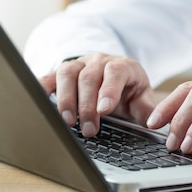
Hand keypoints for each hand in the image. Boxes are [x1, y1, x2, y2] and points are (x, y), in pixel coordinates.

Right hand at [38, 53, 155, 136]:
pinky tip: (38, 105)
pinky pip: (48, 77)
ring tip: (69, 122)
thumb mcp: (141, 98)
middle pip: (89, 77)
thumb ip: (146, 110)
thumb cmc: (127, 90)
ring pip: (68, 74)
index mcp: (122, 65)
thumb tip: (153, 124)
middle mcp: (99, 61)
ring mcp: (79, 64)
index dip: (109, 90)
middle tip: (90, 130)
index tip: (105, 110)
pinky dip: (41, 89)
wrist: (113, 74)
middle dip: (88, 105)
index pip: (115, 72)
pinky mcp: (60, 73)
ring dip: (66, 99)